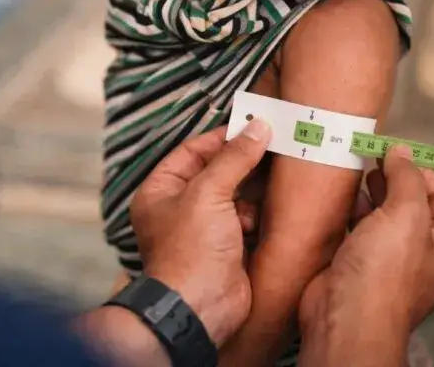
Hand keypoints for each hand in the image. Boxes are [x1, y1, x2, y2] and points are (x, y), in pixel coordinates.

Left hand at [130, 120, 271, 346]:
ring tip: (267, 183)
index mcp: (161, 190)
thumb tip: (258, 127)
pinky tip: (259, 217)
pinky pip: (244, 218)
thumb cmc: (190, 249)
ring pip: (233, 194)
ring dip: (249, 191)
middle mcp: (179, 207)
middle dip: (241, 163)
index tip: (252, 127)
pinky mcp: (226, 245)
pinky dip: (253, 215)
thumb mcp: (209, 193)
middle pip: (215, 171)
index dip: (221, 137)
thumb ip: (234, 158)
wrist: (201, 307)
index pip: (192, 151)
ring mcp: (203, 227)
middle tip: (272, 145)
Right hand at [299, 145, 433, 364]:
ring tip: (353, 171)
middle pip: (411, 203)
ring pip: (383, 215)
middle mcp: (423, 253)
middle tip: (370, 156)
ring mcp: (390, 260)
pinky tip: (339, 197)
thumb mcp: (406, 214)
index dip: (420, 170)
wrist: (344, 317)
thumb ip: (406, 177)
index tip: (393, 152)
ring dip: (369, 194)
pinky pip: (359, 229)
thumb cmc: (384, 271)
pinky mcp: (359, 263)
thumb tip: (401, 151)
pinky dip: (351, 211)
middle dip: (392, 178)